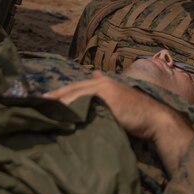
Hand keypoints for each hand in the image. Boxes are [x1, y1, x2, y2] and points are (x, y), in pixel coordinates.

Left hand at [45, 71, 193, 172]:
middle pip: (72, 89)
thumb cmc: (138, 113)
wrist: (156, 118)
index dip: (60, 93)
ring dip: (59, 105)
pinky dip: (71, 111)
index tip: (45, 100)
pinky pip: (84, 105)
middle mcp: (102, 83)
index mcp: (104, 82)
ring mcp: (104, 91)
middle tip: (37, 105)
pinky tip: (60, 119)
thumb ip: (105, 88)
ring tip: (44, 113)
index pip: (76, 86)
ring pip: (75, 97)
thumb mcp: (120, 95)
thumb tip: (92, 74)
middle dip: (54, 97)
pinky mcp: (107, 101)